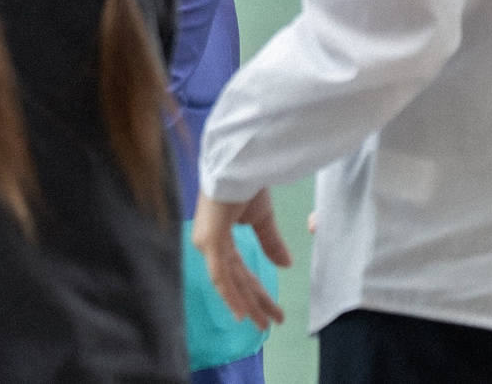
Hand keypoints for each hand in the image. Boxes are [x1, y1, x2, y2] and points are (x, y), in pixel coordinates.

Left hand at [192, 189, 290, 329]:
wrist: (241, 166)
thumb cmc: (247, 186)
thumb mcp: (263, 220)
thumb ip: (271, 244)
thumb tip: (285, 265)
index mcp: (220, 239)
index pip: (240, 272)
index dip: (257, 293)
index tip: (273, 312)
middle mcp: (209, 243)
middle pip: (236, 281)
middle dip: (255, 303)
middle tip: (270, 325)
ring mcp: (206, 243)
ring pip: (228, 282)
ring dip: (247, 303)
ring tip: (261, 324)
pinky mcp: (209, 241)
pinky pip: (220, 274)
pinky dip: (230, 295)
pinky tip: (241, 312)